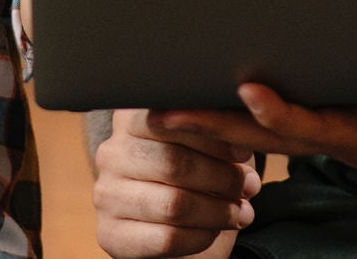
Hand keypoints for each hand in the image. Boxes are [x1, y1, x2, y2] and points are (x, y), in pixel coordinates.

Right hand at [94, 109, 258, 257]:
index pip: (167, 118)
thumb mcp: (202, 145)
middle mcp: (111, 154)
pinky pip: (166, 239)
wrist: (166, 222)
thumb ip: (218, 134)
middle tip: (249, 187)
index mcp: (131, 121)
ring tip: (241, 212)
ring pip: (174, 205)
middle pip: (174, 163)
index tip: (242, 151)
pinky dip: (201, 236)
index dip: (211, 136)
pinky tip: (215, 230)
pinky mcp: (111, 235)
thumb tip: (246, 139)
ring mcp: (107, 195)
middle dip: (222, 178)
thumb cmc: (191, 173)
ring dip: (218, 212)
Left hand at [159, 85, 356, 216]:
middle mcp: (344, 133)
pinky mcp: (343, 119)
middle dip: (216, 123)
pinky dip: (246, 111)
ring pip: (269, 125)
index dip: (280, 113)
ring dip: (219, 118)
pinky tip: (215, 99)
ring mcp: (339, 129)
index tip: (246, 93)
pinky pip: (285, 118)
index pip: (314, 125)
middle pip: (270, 130)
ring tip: (168, 104)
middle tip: (162, 113)